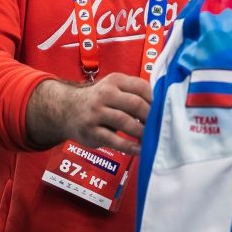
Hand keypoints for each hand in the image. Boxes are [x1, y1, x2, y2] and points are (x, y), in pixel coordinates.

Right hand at [27, 73, 151, 154]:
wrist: (66, 109)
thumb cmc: (99, 100)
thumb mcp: (114, 88)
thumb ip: (135, 93)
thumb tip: (162, 107)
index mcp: (115, 81)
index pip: (141, 87)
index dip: (156, 100)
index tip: (165, 110)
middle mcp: (105, 94)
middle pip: (135, 104)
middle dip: (151, 117)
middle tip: (161, 127)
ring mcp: (96, 113)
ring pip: (125, 122)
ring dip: (142, 132)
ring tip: (152, 139)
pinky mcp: (91, 131)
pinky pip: (114, 140)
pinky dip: (129, 146)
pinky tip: (139, 150)